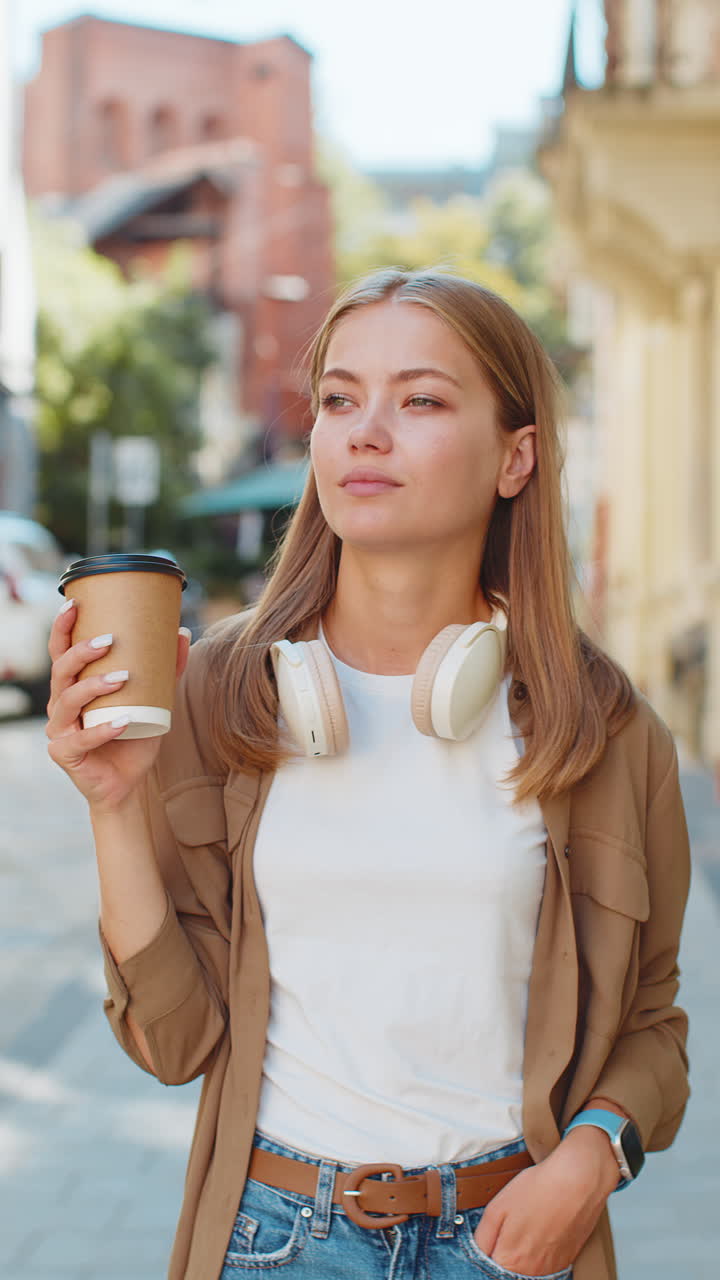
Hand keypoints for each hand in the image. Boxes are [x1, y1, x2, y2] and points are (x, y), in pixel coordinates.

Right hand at [46, 599, 190, 814]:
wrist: (128, 784)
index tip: (74, 604)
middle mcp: (60, 705)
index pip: (60, 652)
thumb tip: (182, 632)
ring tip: (123, 678)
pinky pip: (81, 739)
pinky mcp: (66, 754)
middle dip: (81, 652)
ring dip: (94, 686)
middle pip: (61, 671)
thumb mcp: (154, 700)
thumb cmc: (134, 737)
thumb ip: (166, 669)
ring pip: (68, 701)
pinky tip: (122, 721)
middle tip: (109, 640)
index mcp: (73, 686)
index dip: (62, 627)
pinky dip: (102, 729)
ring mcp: (60, 730)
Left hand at [473, 1128, 618, 1274]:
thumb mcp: (496, 1208)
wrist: (577, 1180)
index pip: (489, 1266)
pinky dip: (540, 1250)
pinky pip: (545, 1264)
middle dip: (504, 1250)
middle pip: (508, 1269)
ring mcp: (551, 1269)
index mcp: (510, 1260)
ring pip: (526, 1268)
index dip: (489, 1248)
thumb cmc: (538, 1189)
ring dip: (523, 1252)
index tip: (495, 1234)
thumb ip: (482, 1238)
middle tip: (512, 1225)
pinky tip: (542, 1228)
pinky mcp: (566, 1261)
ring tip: (528, 1224)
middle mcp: (531, 1272)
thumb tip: (478, 1253)